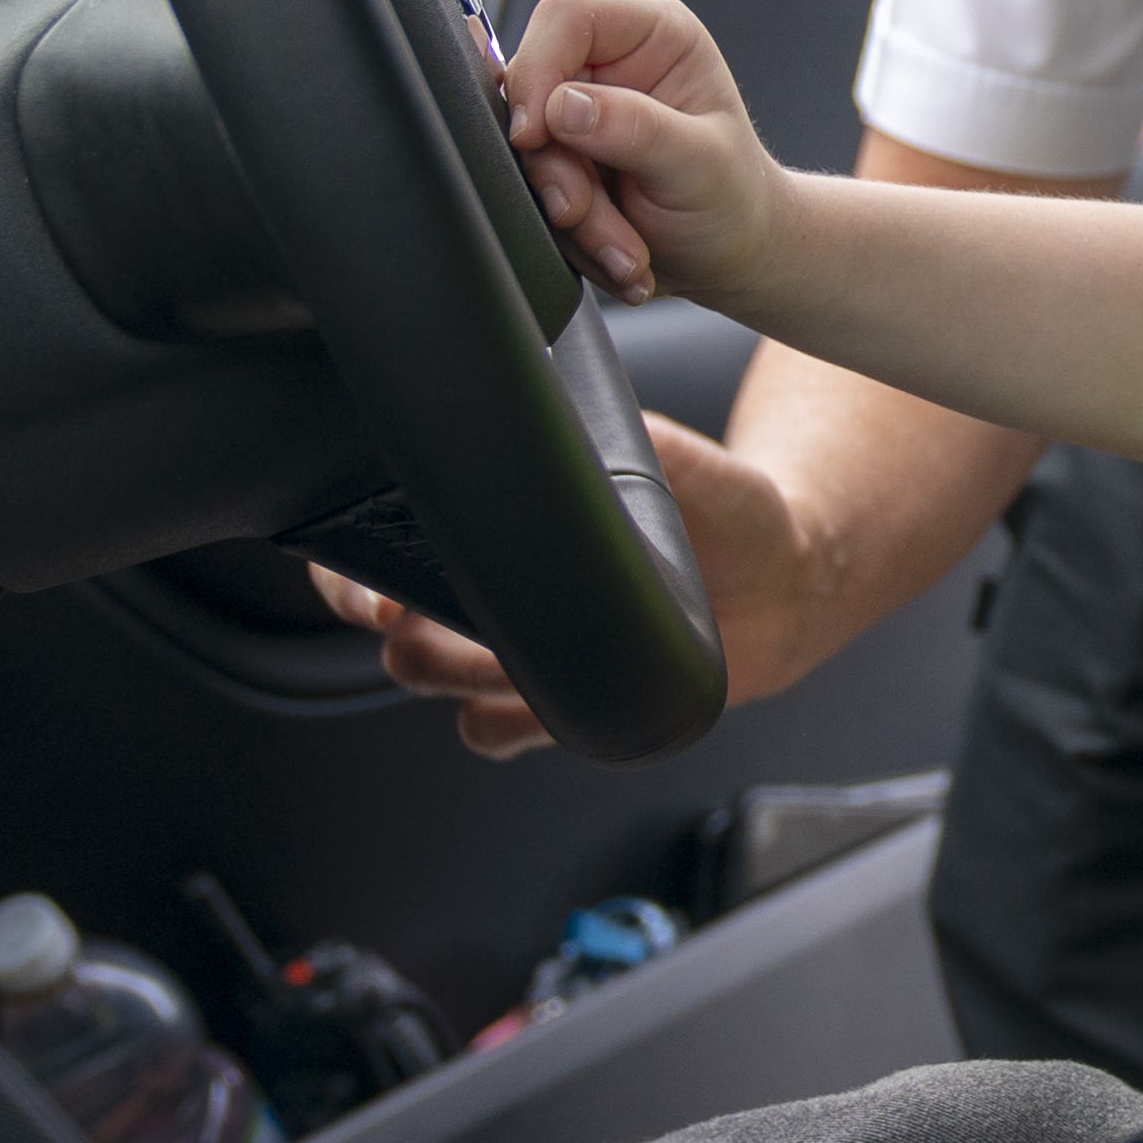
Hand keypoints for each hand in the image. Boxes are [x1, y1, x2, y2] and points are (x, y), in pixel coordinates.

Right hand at [310, 412, 813, 755]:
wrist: (788, 582)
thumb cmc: (728, 508)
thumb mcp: (683, 463)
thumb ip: (638, 441)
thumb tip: (595, 412)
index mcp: (504, 523)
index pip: (388, 537)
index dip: (355, 564)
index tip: (370, 577)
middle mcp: (495, 592)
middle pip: (390, 622)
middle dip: (386, 624)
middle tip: (403, 619)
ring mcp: (521, 652)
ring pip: (433, 676)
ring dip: (445, 670)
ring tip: (490, 650)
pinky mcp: (558, 704)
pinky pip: (493, 730)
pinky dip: (499, 723)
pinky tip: (534, 702)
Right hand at [495, 0, 793, 311]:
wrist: (732, 253)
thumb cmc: (734, 195)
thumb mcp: (699, 163)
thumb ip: (636, 128)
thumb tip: (562, 106)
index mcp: (653, 33)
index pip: (568, 16)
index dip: (538, 68)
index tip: (533, 135)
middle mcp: (610, 64)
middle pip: (535, 93)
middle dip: (561, 172)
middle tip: (587, 215)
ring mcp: (580, 113)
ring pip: (530, 154)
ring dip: (571, 216)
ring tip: (627, 252)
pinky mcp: (562, 158)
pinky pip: (535, 191)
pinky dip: (572, 235)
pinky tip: (617, 252)